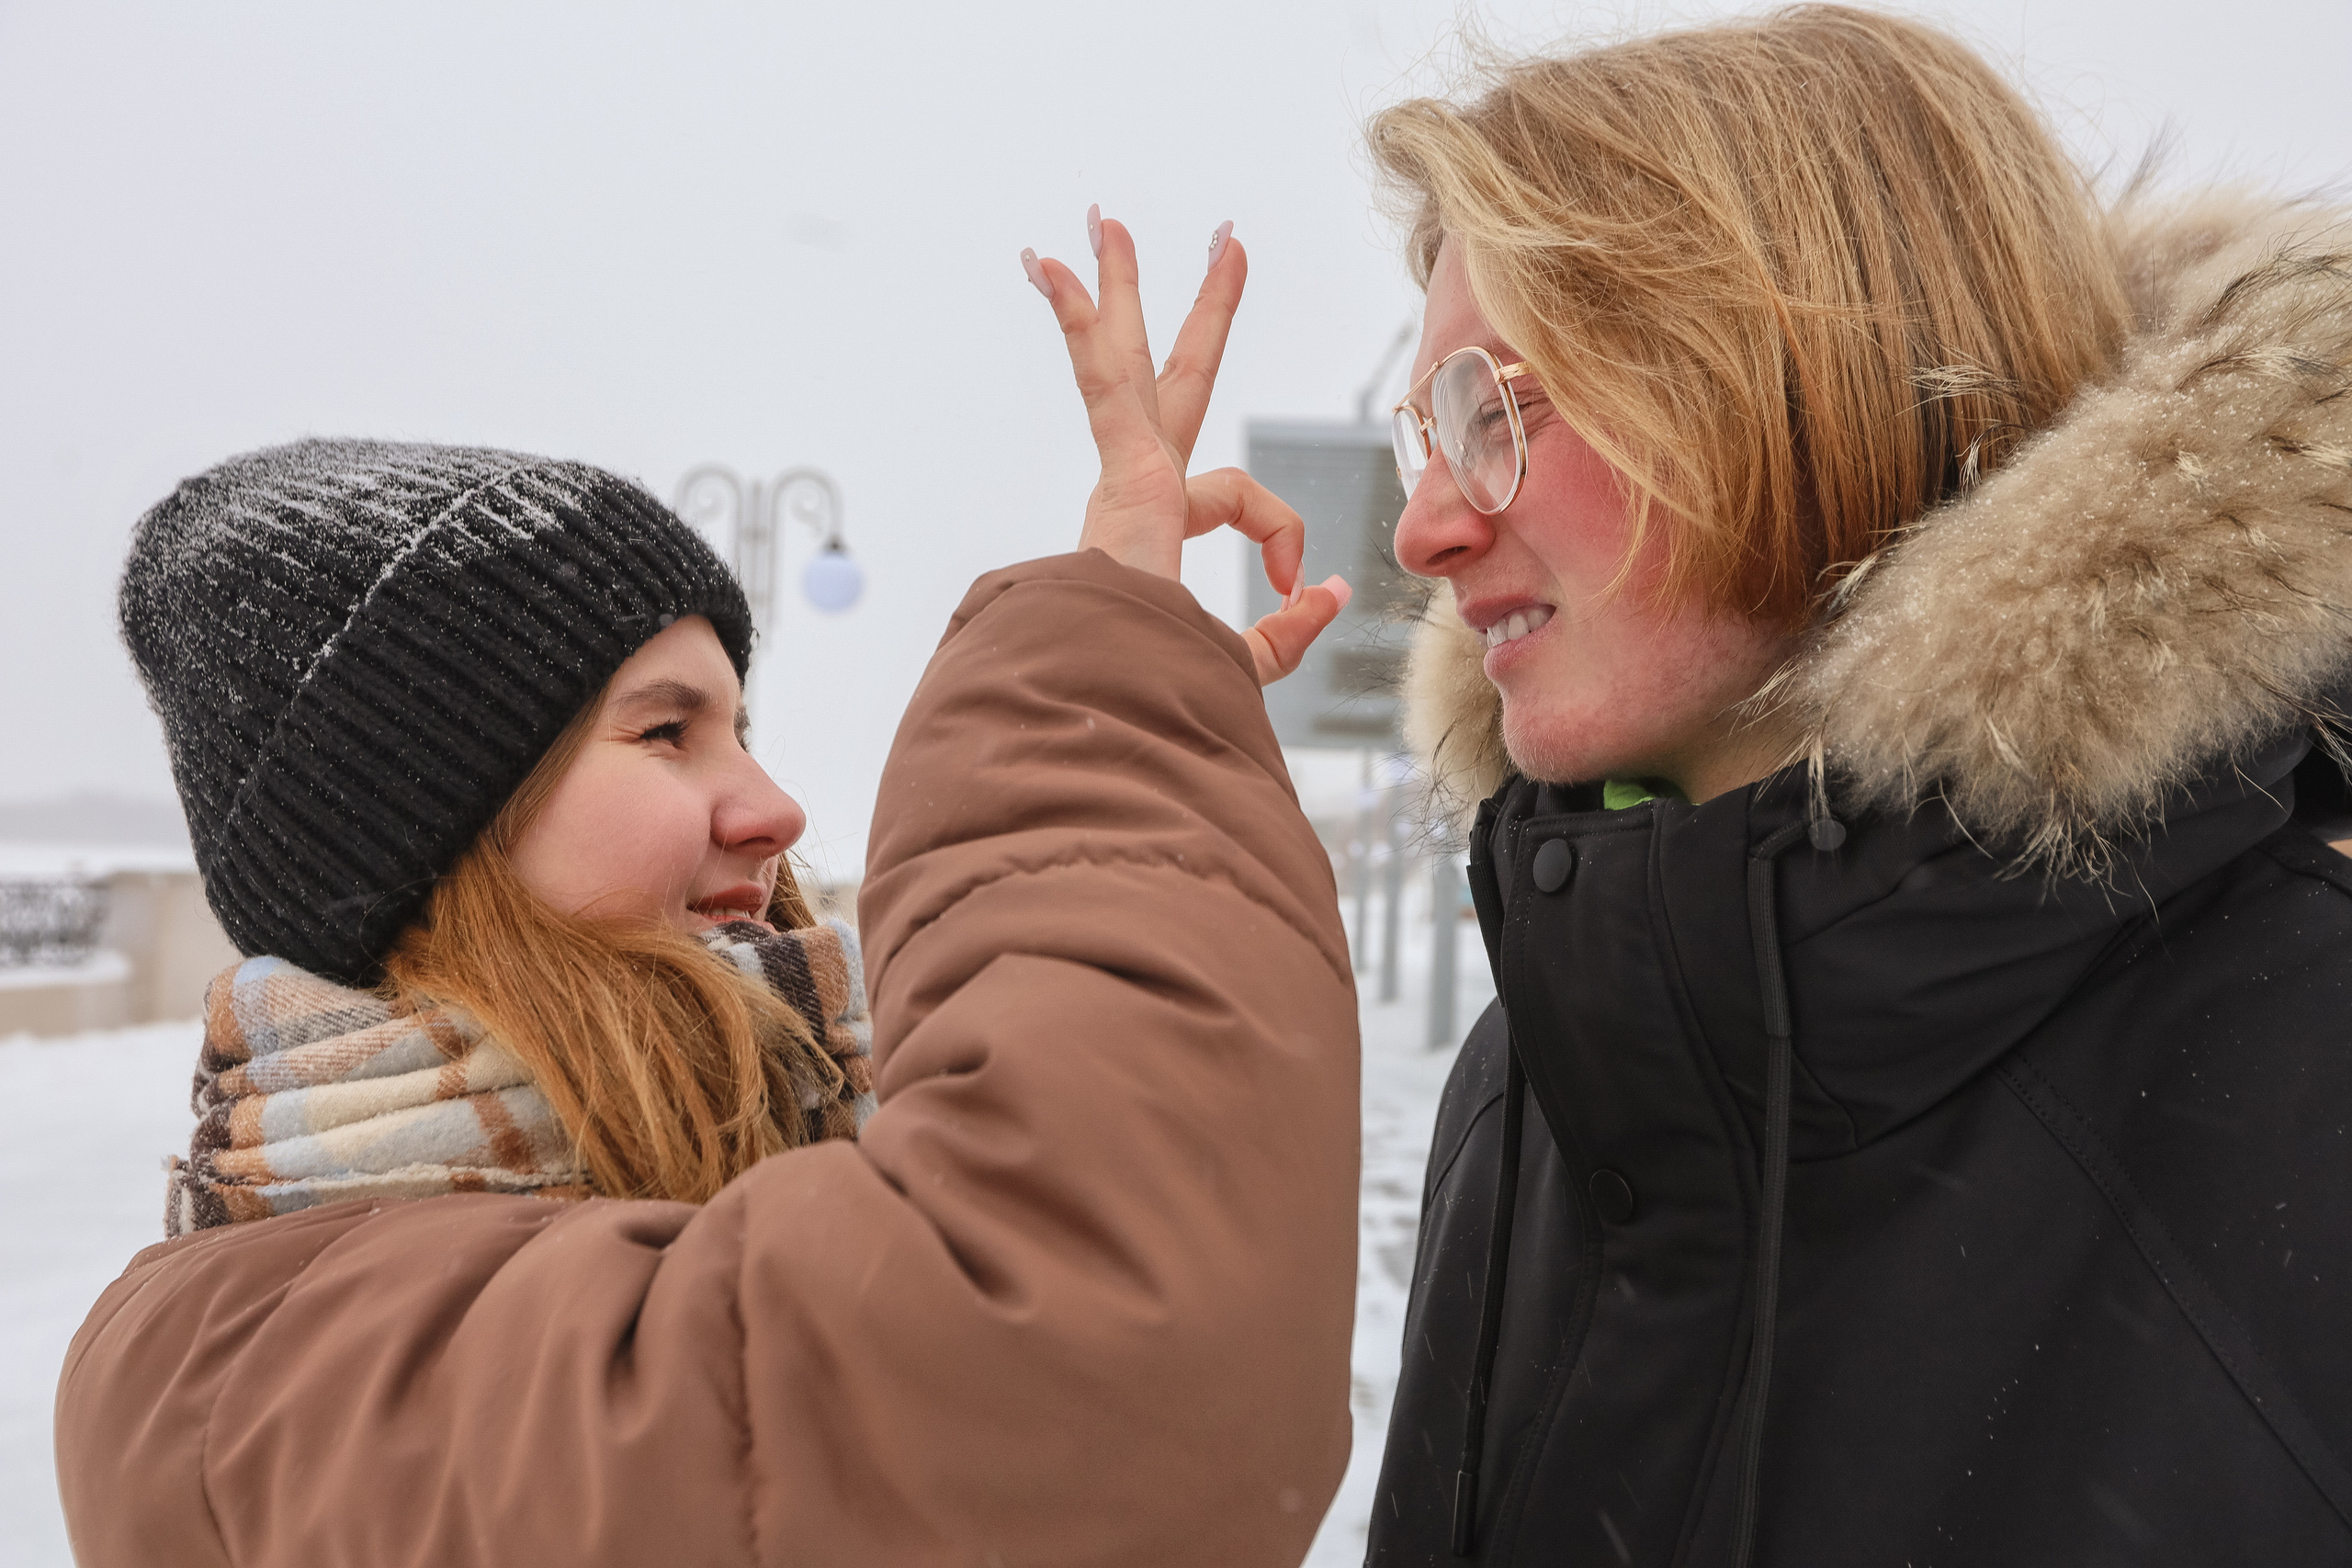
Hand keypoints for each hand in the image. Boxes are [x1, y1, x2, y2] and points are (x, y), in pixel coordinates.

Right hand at [1025, 211, 1349, 685]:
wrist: (1108, 716)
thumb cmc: (1157, 701)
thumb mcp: (1239, 662)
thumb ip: (1286, 630)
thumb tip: (1330, 587)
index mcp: (1153, 528)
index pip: (1233, 496)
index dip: (1282, 534)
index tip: (1301, 585)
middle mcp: (1131, 492)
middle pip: (1166, 380)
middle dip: (1191, 311)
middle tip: (1216, 245)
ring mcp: (1121, 480)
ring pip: (1121, 362)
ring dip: (1117, 289)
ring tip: (1107, 222)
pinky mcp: (1118, 478)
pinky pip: (1101, 384)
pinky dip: (1080, 325)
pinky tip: (1057, 268)